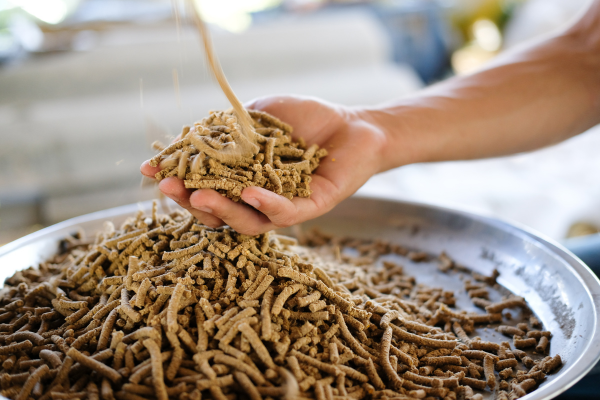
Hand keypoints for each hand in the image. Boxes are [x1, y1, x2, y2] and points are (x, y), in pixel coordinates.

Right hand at [140, 95, 389, 234]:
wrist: (352, 123)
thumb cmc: (305, 118)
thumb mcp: (259, 115)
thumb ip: (228, 128)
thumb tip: (188, 136)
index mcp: (241, 179)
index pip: (203, 185)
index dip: (177, 180)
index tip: (150, 170)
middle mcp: (258, 199)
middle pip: (218, 212)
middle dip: (191, 202)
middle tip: (170, 188)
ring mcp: (282, 206)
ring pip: (246, 220)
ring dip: (221, 209)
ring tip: (200, 196)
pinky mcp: (310, 208)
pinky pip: (283, 213)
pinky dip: (264, 203)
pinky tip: (247, 192)